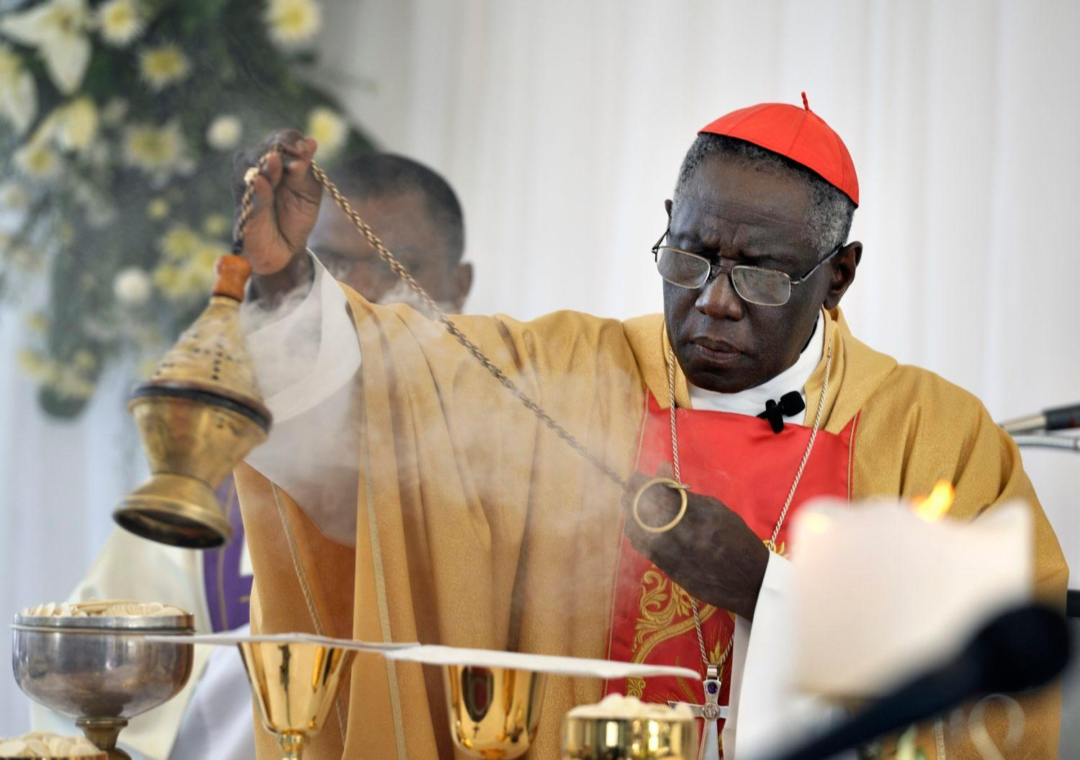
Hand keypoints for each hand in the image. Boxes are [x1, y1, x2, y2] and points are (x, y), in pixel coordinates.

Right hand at [231, 130, 321, 276]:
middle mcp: (257, 168)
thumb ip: (307, 169)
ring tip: (278, 164)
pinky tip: (261, 181)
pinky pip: (249, 193)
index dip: (292, 141)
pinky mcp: (244, 208)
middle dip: (282, 150)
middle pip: (265, 147)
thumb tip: (311, 141)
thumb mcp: (309, 192)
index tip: (306, 150)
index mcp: (276, 160)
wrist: (286, 250)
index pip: (281, 137)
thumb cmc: (296, 217)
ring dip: (268, 165)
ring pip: (251, 165)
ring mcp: (247, 186)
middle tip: (299, 160)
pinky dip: (256, 187)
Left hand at [622, 470, 769, 619]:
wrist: (751, 582)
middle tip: (628, 492)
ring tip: (631, 509)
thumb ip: (688, 495)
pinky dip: (637, 536)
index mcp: (701, 513)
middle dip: (633, 498)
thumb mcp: (719, 511)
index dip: (643, 483)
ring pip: (641, 530)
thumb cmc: (737, 540)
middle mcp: (687, 532)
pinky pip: (645, 549)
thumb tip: (663, 472)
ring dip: (631, 516)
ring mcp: (677, 552)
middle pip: (647, 510)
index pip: (662, 492)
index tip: (637, 477)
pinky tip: (637, 529)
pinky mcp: (671, 570)